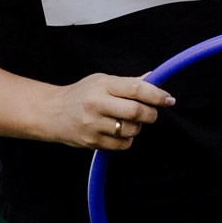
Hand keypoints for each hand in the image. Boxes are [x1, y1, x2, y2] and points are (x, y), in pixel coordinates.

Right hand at [41, 73, 171, 150]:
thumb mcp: (102, 81)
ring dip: (138, 127)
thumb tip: (154, 78)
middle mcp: (97, 104)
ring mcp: (93, 125)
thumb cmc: (81, 94)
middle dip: (151, 114)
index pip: (136, 89)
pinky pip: (123, 144)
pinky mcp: (92, 142)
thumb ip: (128, 83)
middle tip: (152, 113)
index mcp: (102, 85)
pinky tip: (119, 132)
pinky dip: (127, 139)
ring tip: (129, 121)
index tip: (169, 99)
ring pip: (131, 130)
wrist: (52, 113)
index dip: (157, 95)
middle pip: (136, 112)